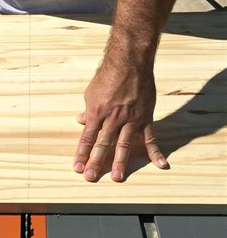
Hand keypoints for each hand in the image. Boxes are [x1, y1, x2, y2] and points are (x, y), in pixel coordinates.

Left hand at [73, 63, 167, 181]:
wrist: (130, 60)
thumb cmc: (108, 76)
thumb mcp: (91, 93)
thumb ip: (87, 110)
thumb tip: (80, 121)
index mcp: (97, 112)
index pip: (87, 138)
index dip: (82, 154)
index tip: (77, 167)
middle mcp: (113, 118)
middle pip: (103, 144)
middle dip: (96, 162)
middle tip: (90, 177)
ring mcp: (131, 119)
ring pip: (124, 144)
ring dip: (120, 162)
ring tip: (117, 177)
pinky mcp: (146, 117)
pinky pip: (150, 138)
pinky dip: (155, 152)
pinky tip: (160, 164)